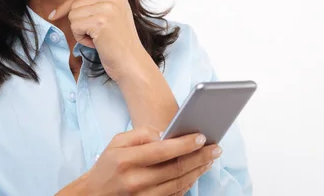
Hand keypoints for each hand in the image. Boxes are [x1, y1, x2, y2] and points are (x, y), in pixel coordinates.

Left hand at [49, 0, 145, 80]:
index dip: (67, 6)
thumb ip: (92, 3)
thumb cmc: (117, 41)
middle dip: (79, 21)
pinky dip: (81, 38)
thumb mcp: (110, 13)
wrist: (131, 62)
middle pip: (75, 2)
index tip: (53, 15)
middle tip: (96, 34)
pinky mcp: (101, 21)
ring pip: (73, 14)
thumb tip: (59, 5)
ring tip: (98, 38)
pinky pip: (75, 26)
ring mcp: (108, 7)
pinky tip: (97, 43)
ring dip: (80, 30)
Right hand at [62, 126, 220, 195]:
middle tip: (216, 148)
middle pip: (176, 168)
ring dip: (198, 171)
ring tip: (210, 159)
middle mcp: (136, 180)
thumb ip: (140, 133)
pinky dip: (188, 184)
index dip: (184, 144)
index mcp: (127, 160)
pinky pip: (175, 195)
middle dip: (200, 157)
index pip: (162, 151)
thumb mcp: (116, 142)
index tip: (202, 137)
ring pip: (179, 183)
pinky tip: (196, 173)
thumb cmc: (107, 166)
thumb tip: (165, 134)